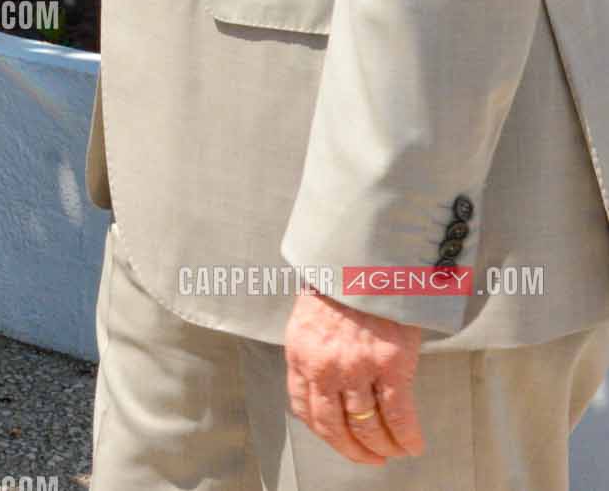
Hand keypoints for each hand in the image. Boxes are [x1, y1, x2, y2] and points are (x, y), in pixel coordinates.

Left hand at [284, 288, 425, 464]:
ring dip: (382, 446)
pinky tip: (413, 445)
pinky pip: (398, 416)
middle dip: (354, 450)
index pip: (305, 408)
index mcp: (301, 353)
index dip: (324, 432)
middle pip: (335, 427)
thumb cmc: (340, 282)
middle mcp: (325, 367)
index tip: (339, 441)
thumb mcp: (311, 317)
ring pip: (368, 426)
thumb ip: (315, 351)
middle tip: (370, 458)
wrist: (365, 255)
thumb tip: (326, 385)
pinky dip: (406, 437)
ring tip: (393, 452)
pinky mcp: (389, 365)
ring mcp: (357, 368)